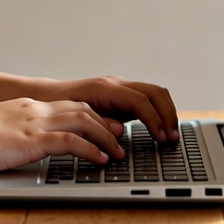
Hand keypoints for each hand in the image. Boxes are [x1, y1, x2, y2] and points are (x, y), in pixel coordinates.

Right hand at [0, 97, 125, 173]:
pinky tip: (100, 160)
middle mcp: (35, 110)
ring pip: (83, 123)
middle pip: (81, 110)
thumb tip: (18, 145)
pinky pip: (70, 142)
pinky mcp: (33, 140)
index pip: (67, 106)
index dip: (90, 117)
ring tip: (117, 153)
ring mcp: (35, 123)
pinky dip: (90, 150)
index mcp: (26, 107)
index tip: (105, 127)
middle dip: (104, 124)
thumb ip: (12, 132)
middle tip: (120, 136)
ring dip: (104, 137)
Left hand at [42, 77, 178, 142]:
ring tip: (170, 136)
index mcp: (106, 88)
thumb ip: (99, 123)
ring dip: (167, 113)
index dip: (154, 120)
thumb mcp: (76, 117)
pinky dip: (159, 113)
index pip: (141, 100)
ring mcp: (122, 89)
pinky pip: (148, 100)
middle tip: (172, 139)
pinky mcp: (123, 97)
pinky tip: (161, 130)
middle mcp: (117, 84)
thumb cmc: (60, 107)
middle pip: (155, 92)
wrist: (50, 97)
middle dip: (168, 115)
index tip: (161, 138)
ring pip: (156, 93)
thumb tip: (120, 130)